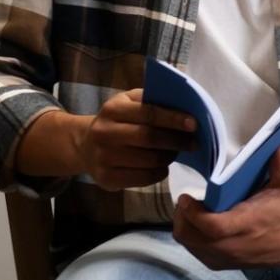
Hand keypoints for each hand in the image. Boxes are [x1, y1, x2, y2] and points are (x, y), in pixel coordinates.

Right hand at [76, 88, 196, 189]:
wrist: (86, 146)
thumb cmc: (119, 121)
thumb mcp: (129, 103)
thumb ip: (152, 101)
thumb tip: (186, 106)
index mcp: (112, 109)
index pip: (148, 113)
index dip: (173, 119)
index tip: (194, 124)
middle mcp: (104, 133)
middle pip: (149, 138)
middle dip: (176, 141)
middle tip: (193, 143)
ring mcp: (103, 158)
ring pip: (150, 160)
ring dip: (170, 157)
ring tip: (175, 152)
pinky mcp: (106, 178)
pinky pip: (144, 178)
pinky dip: (160, 172)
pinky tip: (162, 166)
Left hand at [174, 149, 279, 268]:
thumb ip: (279, 169)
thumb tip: (279, 148)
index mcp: (247, 225)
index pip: (213, 226)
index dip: (194, 213)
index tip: (186, 197)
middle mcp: (232, 245)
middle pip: (190, 235)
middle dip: (183, 216)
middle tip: (187, 201)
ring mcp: (223, 257)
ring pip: (188, 243)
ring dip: (185, 226)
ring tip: (192, 211)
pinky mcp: (219, 264)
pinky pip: (193, 250)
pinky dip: (190, 237)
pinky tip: (198, 224)